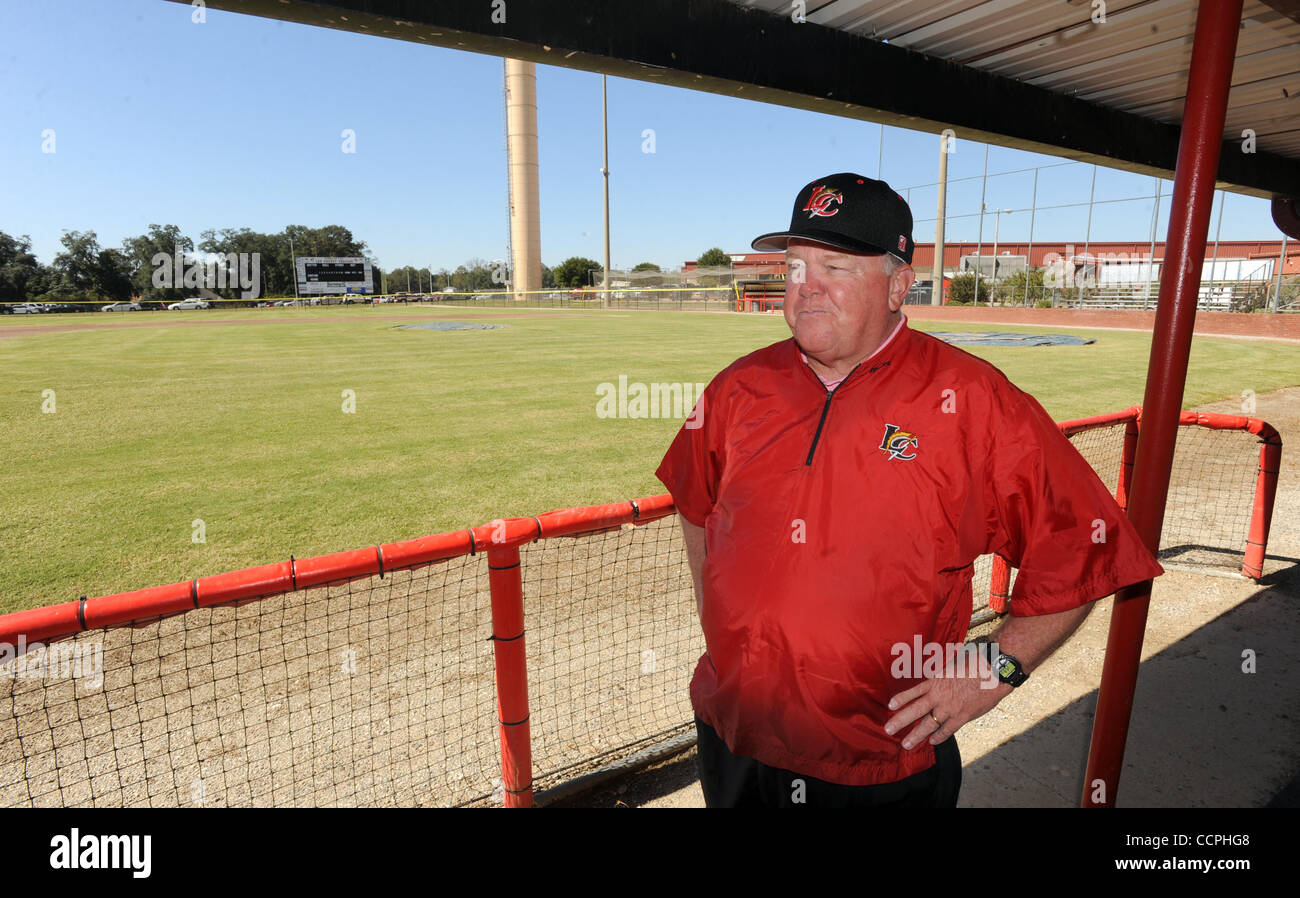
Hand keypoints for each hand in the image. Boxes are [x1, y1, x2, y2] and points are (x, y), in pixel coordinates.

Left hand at [884, 662, 1010, 749]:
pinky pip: (948, 730)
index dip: (901, 699)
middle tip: (888, 730)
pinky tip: (932, 742)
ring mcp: (950, 708)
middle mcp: (939, 696)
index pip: (914, 692)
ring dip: (916, 735)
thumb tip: (935, 676)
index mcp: (936, 681)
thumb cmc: (974, 663)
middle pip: (915, 710)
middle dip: (900, 721)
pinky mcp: (962, 716)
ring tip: (905, 744)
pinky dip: (939, 737)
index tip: (890, 706)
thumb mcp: (952, 665)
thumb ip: (942, 674)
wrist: (994, 671)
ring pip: (929, 724)